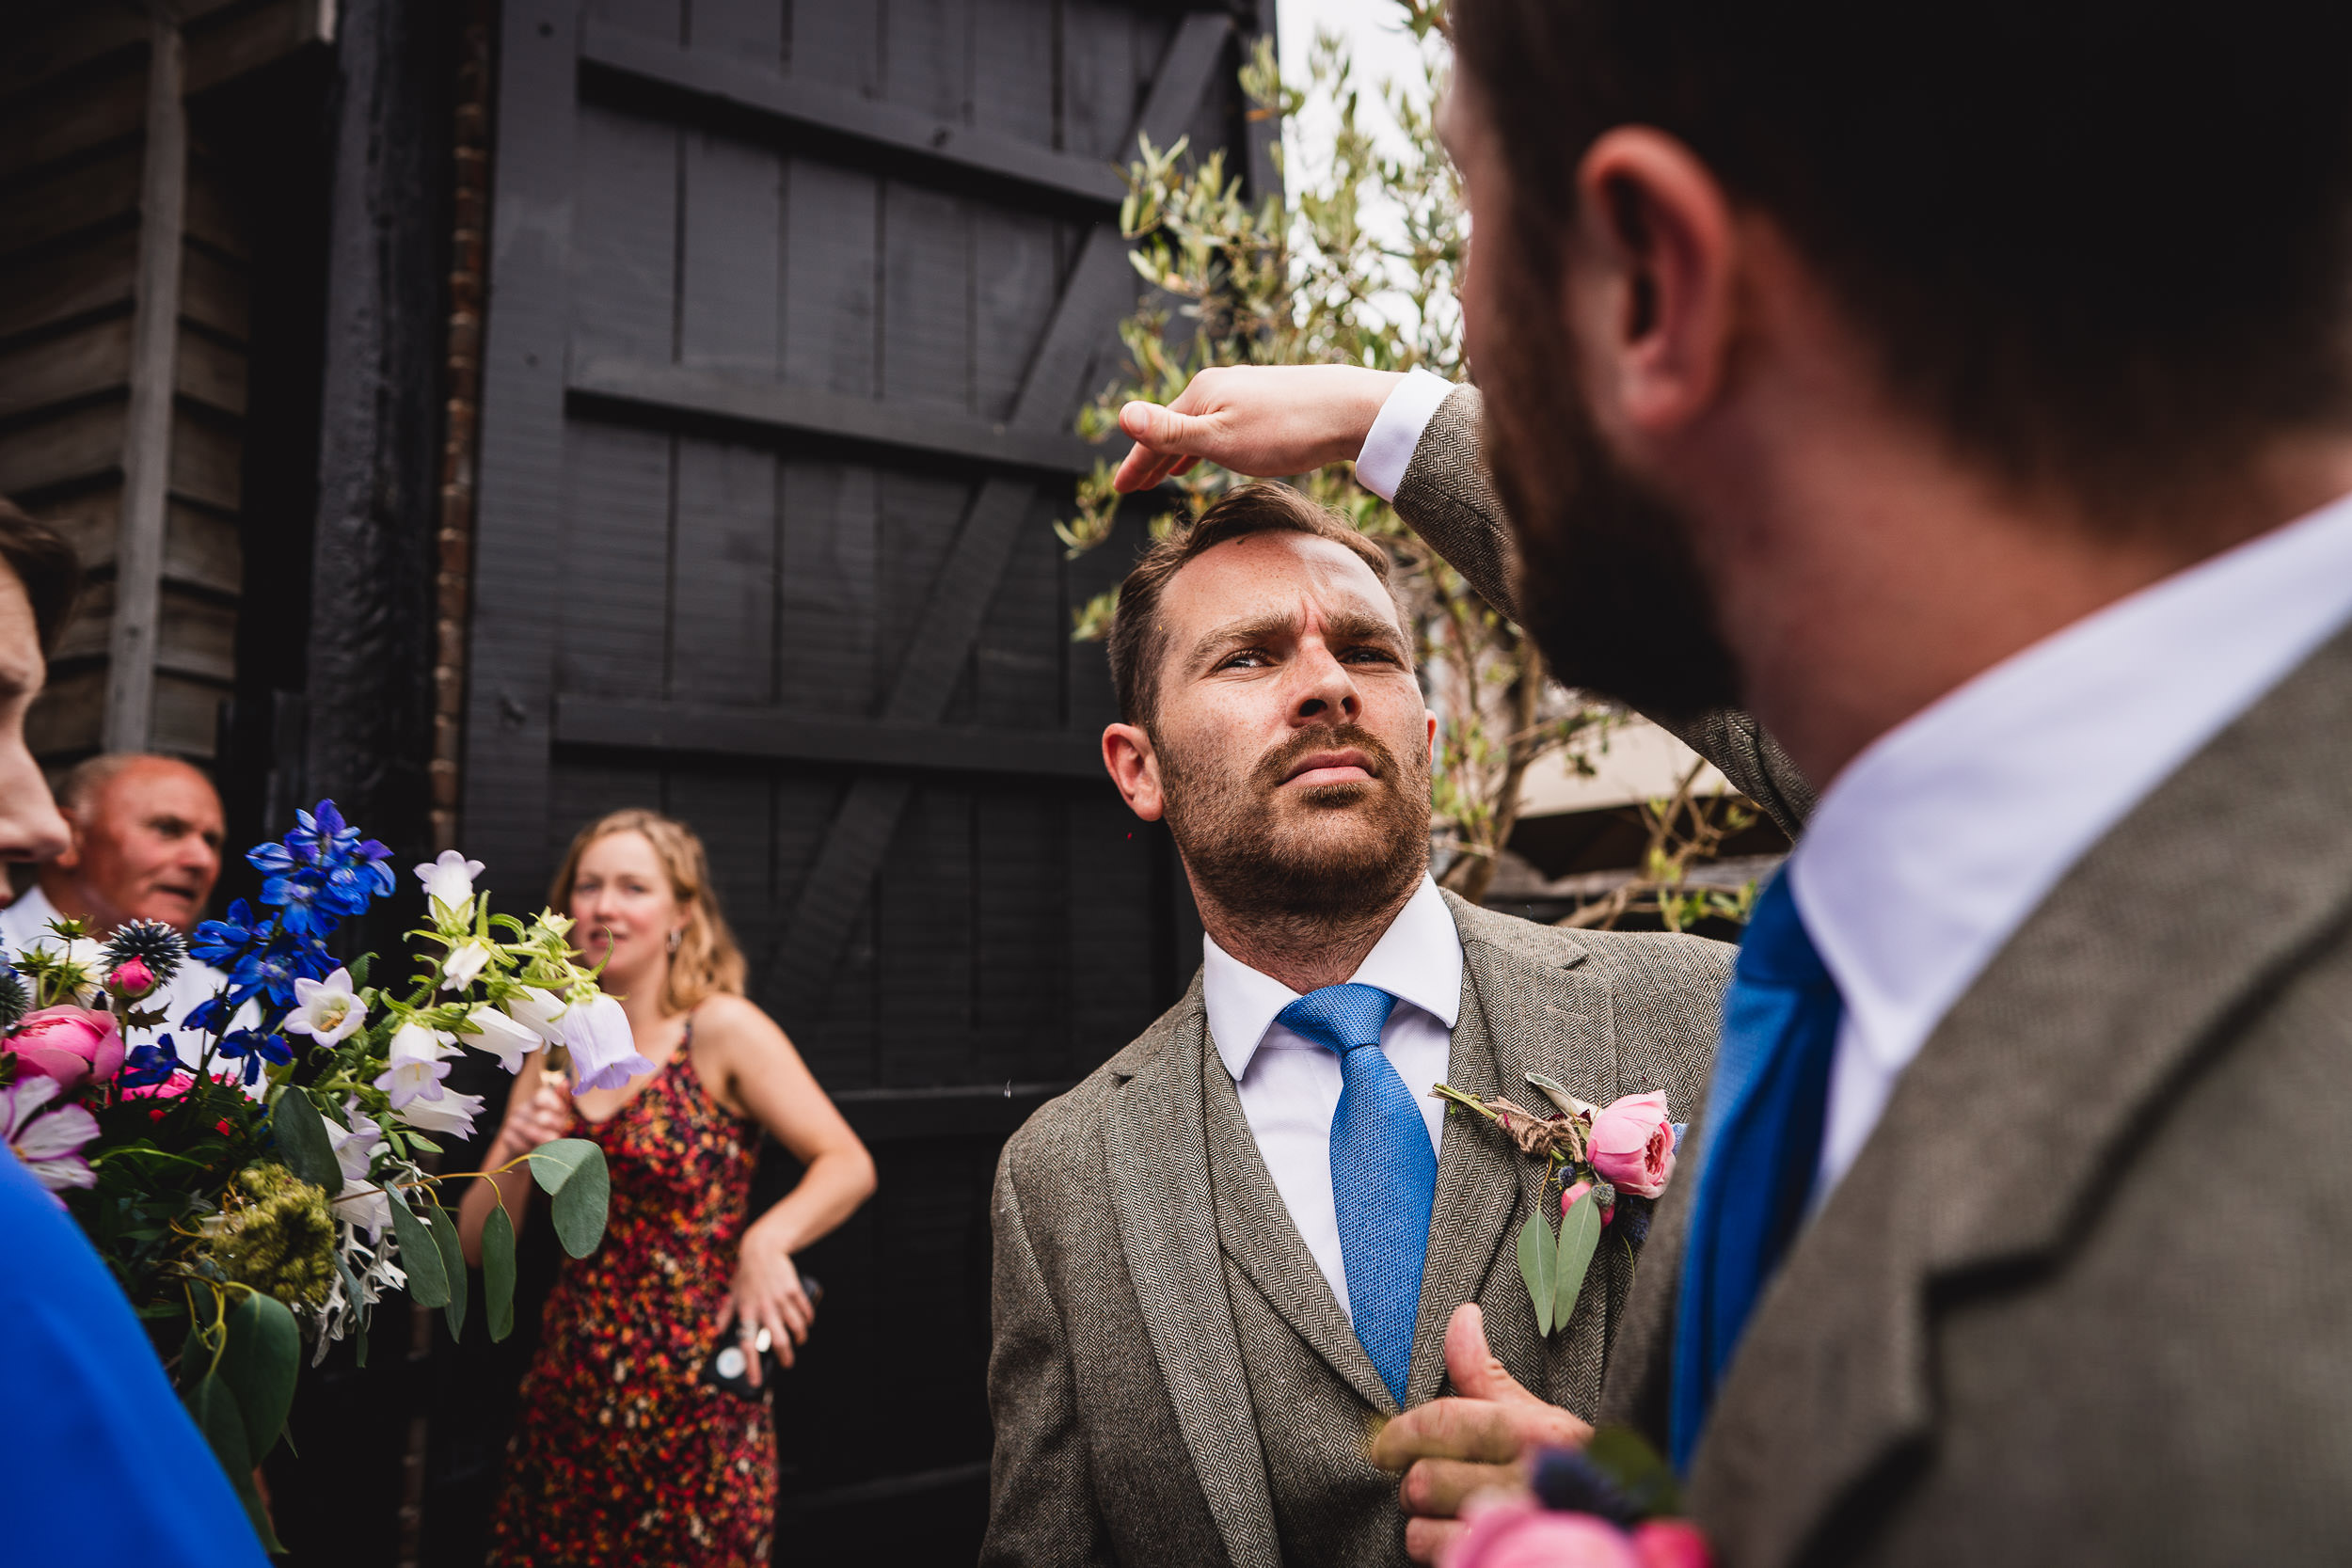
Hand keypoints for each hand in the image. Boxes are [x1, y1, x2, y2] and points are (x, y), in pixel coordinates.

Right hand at [492, 1071, 574, 1161]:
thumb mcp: (561, 1116)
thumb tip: (565, 1082)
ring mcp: (512, 1122)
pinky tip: (537, 1150)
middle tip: (561, 1134)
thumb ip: (564, 1102)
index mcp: (536, 1098)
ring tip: (552, 1145)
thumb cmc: (551, 1129)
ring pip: (532, 1132)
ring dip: (546, 1142)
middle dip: (556, 1129)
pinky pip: (522, 1145)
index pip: (542, 1096)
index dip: (556, 1107)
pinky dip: (533, 1150)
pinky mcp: (506, 1136)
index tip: (564, 1116)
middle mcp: (522, 1107)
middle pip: (542, 1118)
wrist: (531, 1150)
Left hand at [716, 1228, 814, 1388]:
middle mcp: (764, 1308)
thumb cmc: (746, 1274)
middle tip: (787, 1363)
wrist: (763, 1249)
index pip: (747, 1344)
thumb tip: (716, 1332)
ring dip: (800, 1338)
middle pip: (778, 1341)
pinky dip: (808, 1319)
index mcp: (746, 1312)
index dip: (751, 1365)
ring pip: (795, 1327)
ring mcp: (780, 1299)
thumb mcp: (733, 1294)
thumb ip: (725, 1313)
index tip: (754, 1382)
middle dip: (785, 1357)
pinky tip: (806, 1322)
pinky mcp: (793, 1290)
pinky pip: (804, 1311)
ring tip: (799, 1340)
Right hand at [1110, 365, 1404, 492]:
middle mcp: (1220, 385)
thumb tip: (1120, 414)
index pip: (1155, 433)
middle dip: (1153, 457)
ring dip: (1180, 450)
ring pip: (1201, 424)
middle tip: (1133, 486)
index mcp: (1201, 394)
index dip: (1136, 463)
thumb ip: (1171, 433)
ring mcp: (1246, 390)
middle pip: (1175, 425)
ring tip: (1168, 474)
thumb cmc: (1287, 430)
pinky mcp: (1270, 399)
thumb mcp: (1221, 439)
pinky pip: (1224, 423)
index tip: (1120, 489)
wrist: (1355, 409)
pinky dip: (1207, 441)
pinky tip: (1217, 451)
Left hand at [1372, 1303, 1594, 1563]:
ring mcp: (1521, 1530)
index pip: (1445, 1423)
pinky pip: (1445, 1557)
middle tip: (1434, 1486)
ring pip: (1425, 1528)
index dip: (1401, 1432)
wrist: (1625, 1531)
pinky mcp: (1510, 1563)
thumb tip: (1462, 1317)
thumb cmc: (1577, 1475)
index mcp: (1537, 1434)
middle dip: (1420, 1485)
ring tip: (1456, 1517)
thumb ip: (1488, 1377)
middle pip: (1425, 1479)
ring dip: (1428, 1525)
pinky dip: (1446, 1551)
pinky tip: (1469, 1541)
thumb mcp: (1541, 1421)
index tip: (1384, 1446)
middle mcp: (1531, 1482)